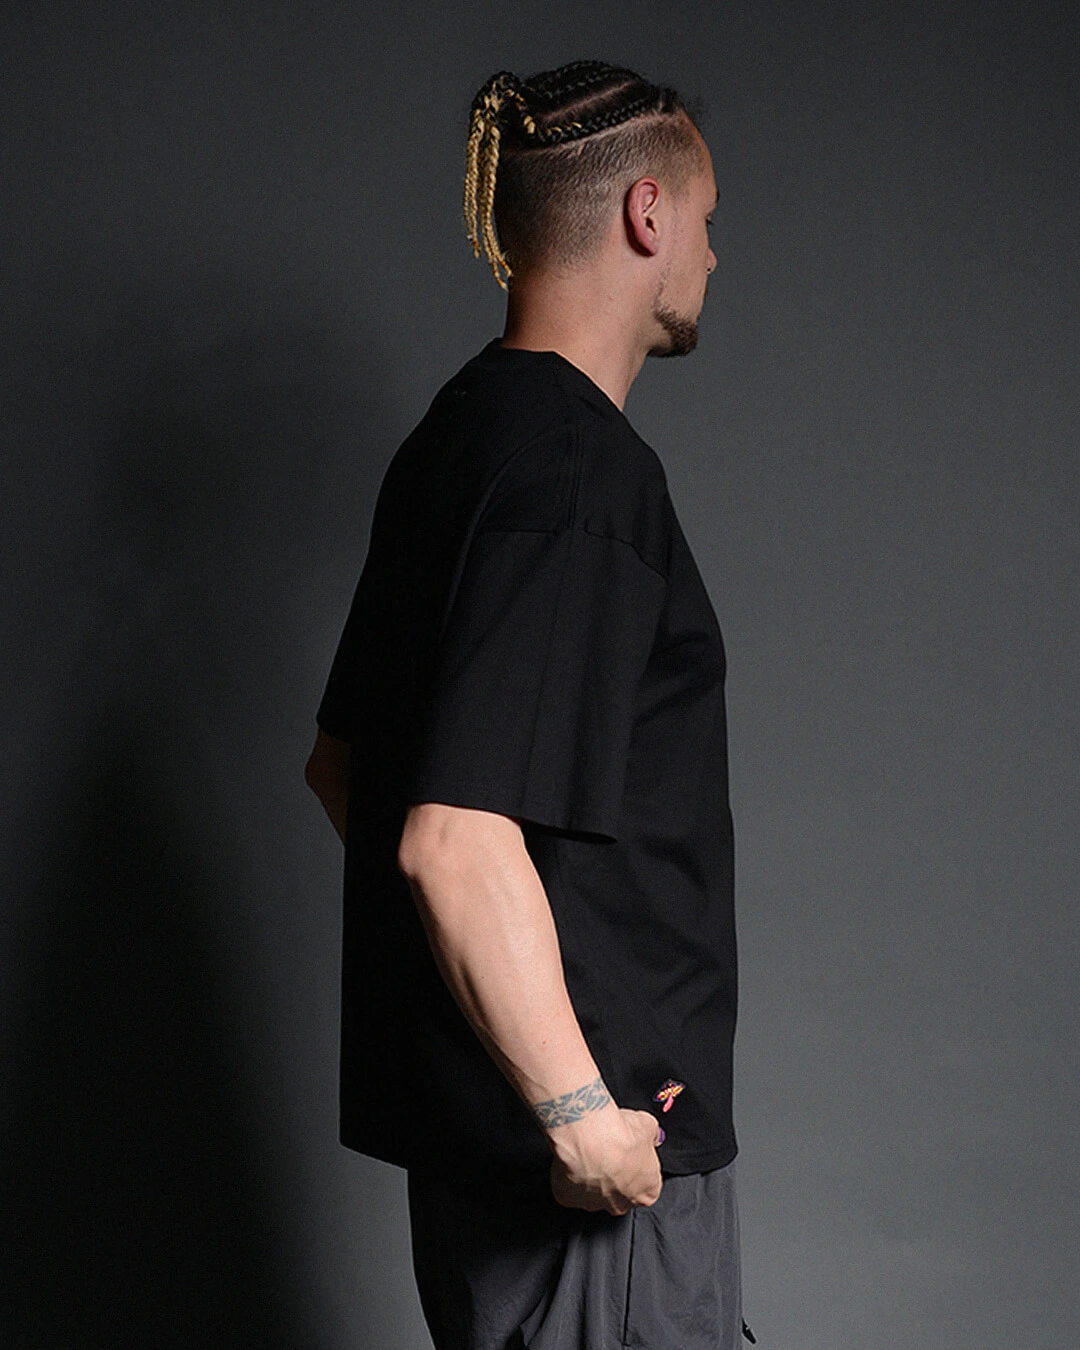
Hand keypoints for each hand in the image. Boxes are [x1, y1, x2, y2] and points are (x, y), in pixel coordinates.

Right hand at [547, 1103, 662, 1215]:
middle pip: (620, 1192)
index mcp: (647, 1192)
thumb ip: (652, 1135)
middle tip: (608, 1150)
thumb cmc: (620, 1136)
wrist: (589, 1136)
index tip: (629, 1152)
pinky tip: (572, 1156)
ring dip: (590, 1174)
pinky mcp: (568, 1198)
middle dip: (614, 1174)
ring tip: (587, 1149)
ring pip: (592, 1191)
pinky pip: (568, 1187)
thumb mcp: (648, 1126)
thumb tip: (651, 1134)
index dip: (636, 1166)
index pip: (646, 1184)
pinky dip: (568, 1173)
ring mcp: (594, 1204)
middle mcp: (622, 1204)